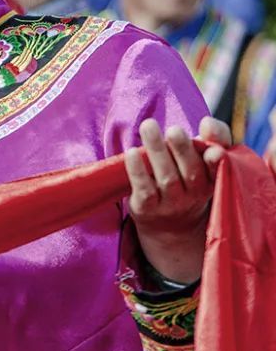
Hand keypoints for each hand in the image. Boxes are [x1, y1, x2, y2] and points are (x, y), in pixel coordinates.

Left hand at [124, 117, 230, 282]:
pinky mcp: (147, 208)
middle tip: (174, 130)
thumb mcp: (204, 162)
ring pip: (166, 178)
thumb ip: (213, 138)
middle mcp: (194, 194)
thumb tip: (208, 124)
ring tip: (148, 126)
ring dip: (157, 151)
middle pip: (190, 171)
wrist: (170, 226)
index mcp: (212, 180)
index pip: (219, 170)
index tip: (214, 150)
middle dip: (182, 149)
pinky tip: (131, 153)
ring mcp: (171, 203)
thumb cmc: (188, 181)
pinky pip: (144, 189)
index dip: (217, 161)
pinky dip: (138, 171)